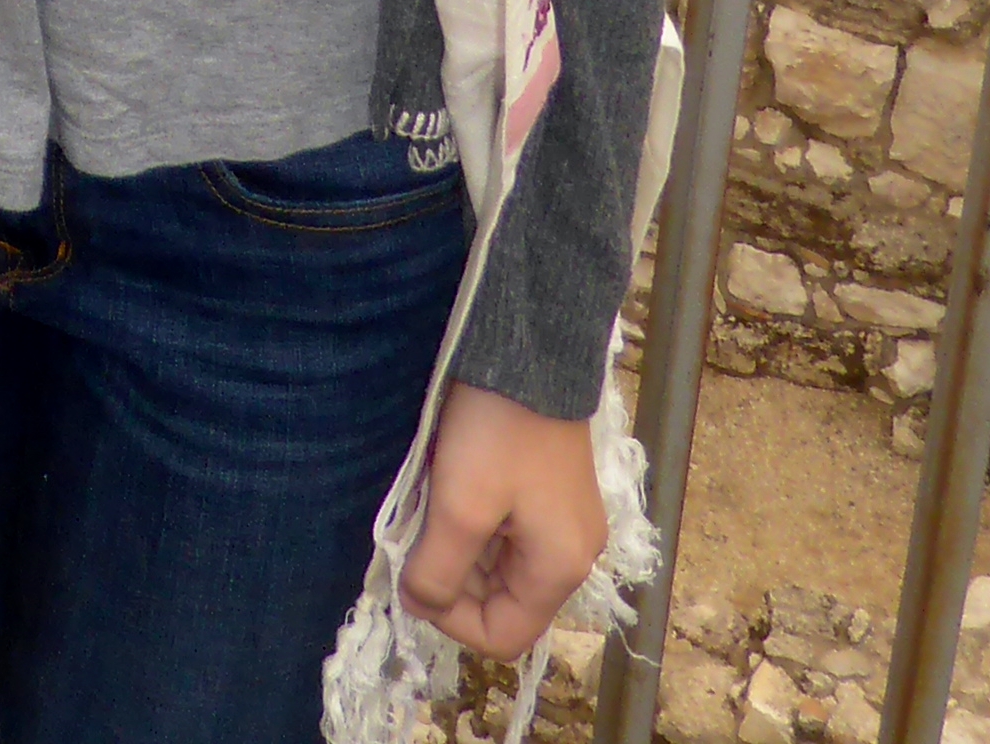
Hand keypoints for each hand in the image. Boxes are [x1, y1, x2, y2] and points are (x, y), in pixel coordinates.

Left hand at [399, 381, 604, 659]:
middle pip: (502, 601)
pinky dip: (473, 522)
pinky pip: (507, 532)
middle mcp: (573, 554)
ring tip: (432, 507)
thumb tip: (419, 605)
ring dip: (459, 548)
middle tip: (418, 534)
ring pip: (499, 566)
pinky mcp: (551, 493)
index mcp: (560, 568)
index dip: (452, 621)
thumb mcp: (459, 508)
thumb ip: (438, 571)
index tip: (416, 577)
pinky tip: (451, 489)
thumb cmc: (497, 434)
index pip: (504, 636)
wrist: (529, 353)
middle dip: (452, 578)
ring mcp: (564, 522)